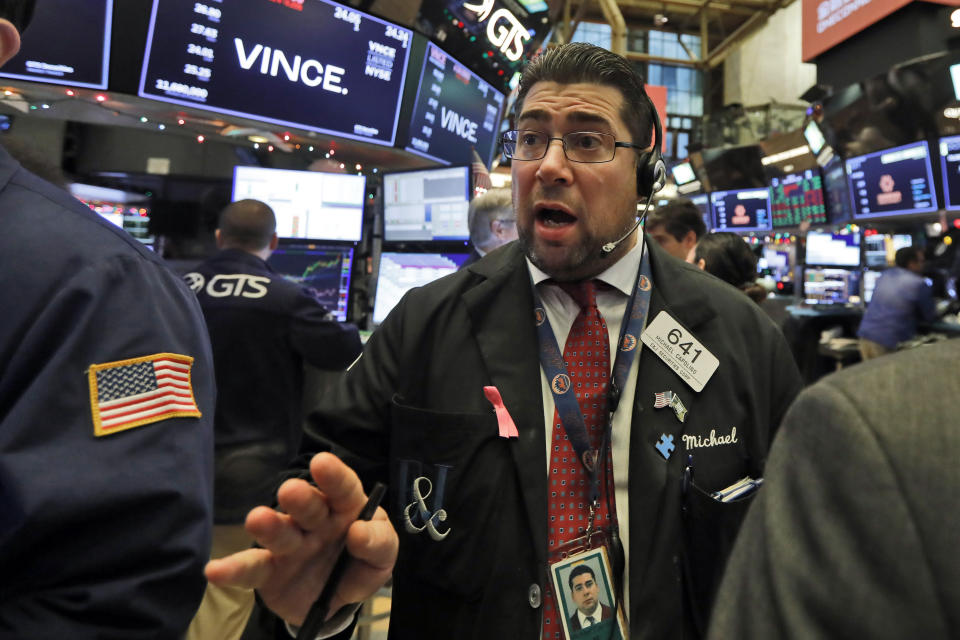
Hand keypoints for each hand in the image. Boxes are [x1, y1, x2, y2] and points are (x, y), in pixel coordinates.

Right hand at [204, 452, 397, 624]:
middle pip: (307, 505)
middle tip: (290, 490)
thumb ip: (378, 543)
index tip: (322, 462)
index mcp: (344, 508)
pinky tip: (214, 570)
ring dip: (268, 526)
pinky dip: (232, 570)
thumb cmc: (360, 562)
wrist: (336, 600)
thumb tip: (358, 532)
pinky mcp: (268, 572)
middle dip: (300, 498)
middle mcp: (313, 521)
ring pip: (278, 532)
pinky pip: (250, 570)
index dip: (333, 475)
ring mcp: (288, 544)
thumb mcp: (382, 556)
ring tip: (257, 520)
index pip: (342, 487)